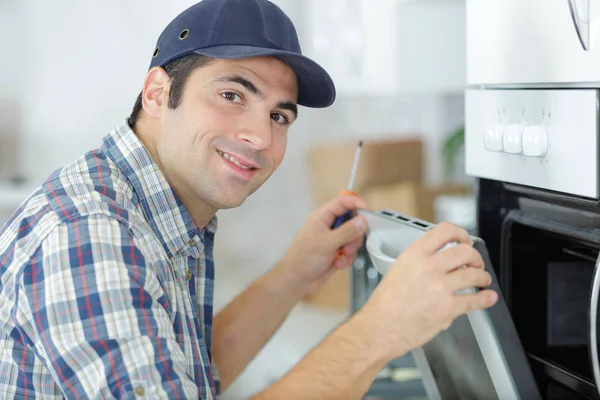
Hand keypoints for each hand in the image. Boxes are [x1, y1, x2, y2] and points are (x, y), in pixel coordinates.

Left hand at [276, 194, 369, 297]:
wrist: (296, 281)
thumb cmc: (305, 258)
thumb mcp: (327, 243)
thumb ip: (347, 231)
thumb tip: (364, 221)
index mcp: (322, 217)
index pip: (343, 202)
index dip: (357, 204)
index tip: (370, 213)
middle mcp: (328, 225)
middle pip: (352, 220)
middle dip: (355, 234)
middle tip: (351, 243)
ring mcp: (332, 239)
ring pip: (353, 237)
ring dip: (351, 248)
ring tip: (342, 256)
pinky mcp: (336, 252)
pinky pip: (350, 251)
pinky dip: (346, 258)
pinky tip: (338, 264)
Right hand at [358, 222, 497, 359]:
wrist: (380, 328)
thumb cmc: (385, 304)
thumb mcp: (398, 269)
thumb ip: (420, 261)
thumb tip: (441, 261)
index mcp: (414, 255)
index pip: (445, 231)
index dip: (460, 233)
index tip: (464, 239)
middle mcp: (429, 267)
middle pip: (465, 252)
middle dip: (475, 257)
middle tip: (475, 263)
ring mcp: (441, 288)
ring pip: (474, 275)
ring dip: (482, 277)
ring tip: (482, 279)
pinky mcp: (448, 309)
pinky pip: (474, 300)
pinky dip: (485, 298)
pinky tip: (487, 297)